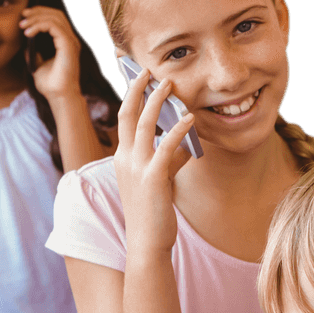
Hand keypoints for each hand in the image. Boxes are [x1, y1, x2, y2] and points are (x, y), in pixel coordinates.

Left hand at [20, 6, 81, 100]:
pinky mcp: (68, 46)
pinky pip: (54, 27)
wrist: (58, 96)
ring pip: (55, 18)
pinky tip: (28, 33)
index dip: (40, 14)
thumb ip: (35, 54)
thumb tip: (27, 46)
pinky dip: (39, 26)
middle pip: (57, 14)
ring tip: (23, 25)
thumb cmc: (51, 85)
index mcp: (65, 43)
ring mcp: (71, 43)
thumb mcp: (38, 66)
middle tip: (22, 16)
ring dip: (36, 18)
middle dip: (38, 11)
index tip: (24, 17)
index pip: (56, 19)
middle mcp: (70, 40)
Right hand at [113, 68, 196, 255]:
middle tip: (150, 70)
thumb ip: (169, 161)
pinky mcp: (153, 178)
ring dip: (157, 101)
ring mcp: (136, 167)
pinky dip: (179, 130)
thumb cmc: (154, 213)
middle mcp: (125, 159)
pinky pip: (166, 147)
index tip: (139, 77)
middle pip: (128, 113)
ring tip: (169, 84)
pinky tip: (191, 119)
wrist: (147, 242)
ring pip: (145, 125)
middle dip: (137, 88)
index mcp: (122, 158)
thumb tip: (185, 146)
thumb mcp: (159, 181)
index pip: (124, 119)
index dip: (130, 96)